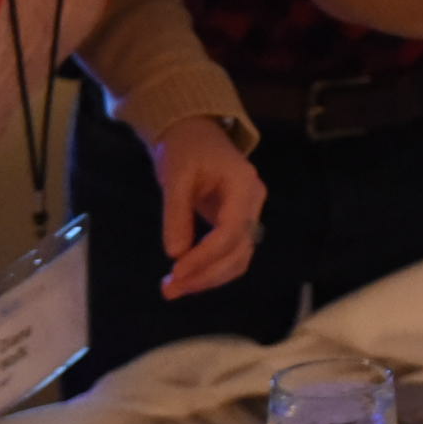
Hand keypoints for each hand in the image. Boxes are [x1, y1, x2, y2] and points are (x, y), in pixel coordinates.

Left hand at [152, 115, 265, 299]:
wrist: (195, 133)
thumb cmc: (186, 148)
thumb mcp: (176, 175)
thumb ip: (176, 213)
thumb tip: (175, 254)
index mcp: (243, 185)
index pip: (231, 231)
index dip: (205, 257)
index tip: (176, 273)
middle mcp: (254, 202)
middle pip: (238, 250)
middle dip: (205, 274)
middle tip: (169, 290)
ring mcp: (250, 213)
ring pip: (238, 258)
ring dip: (209, 278)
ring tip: (174, 288)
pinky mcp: (238, 223)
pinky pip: (232, 253)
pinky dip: (212, 269)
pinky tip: (188, 276)